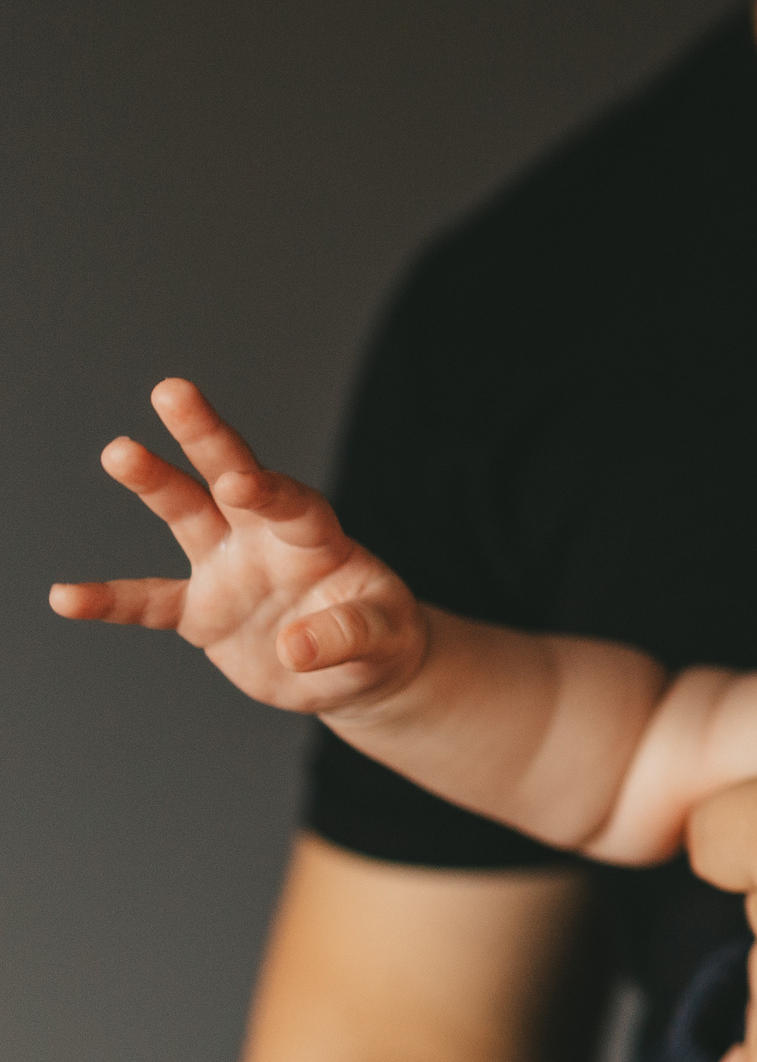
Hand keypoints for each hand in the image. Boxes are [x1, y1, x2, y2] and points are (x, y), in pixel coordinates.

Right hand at [50, 378, 424, 714]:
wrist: (357, 671)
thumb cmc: (381, 640)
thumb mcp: (385, 640)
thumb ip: (347, 635)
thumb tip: (294, 647)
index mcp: (317, 538)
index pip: (293, 504)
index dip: (268, 491)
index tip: (239, 483)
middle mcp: (265, 539)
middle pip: (230, 477)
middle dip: (203, 434)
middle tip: (172, 389)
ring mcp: (229, 570)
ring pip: (185, 515)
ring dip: (153, 483)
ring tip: (119, 451)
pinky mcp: (203, 612)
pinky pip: (148, 603)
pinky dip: (109, 601)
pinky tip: (65, 596)